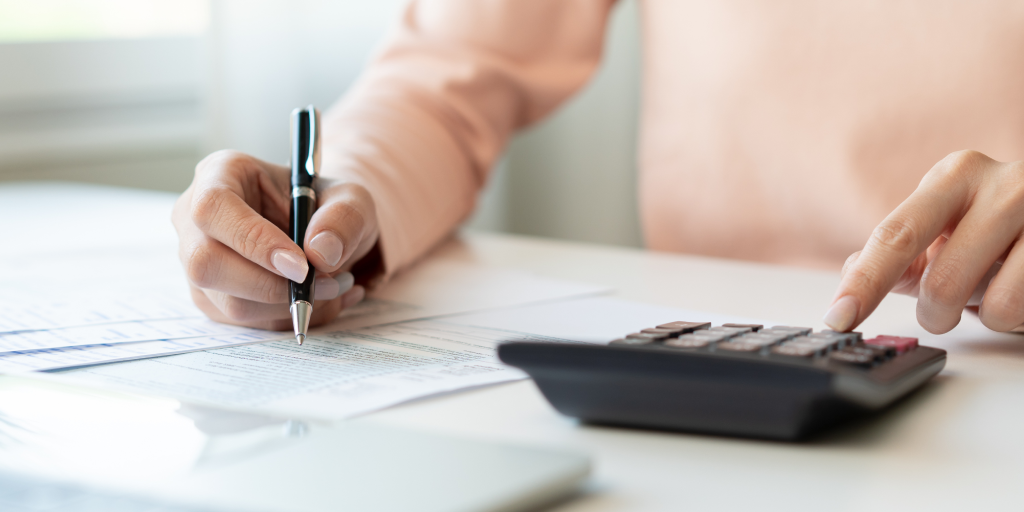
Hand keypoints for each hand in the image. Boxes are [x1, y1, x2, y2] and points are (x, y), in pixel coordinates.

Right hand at [171, 150, 378, 330]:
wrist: (320, 231)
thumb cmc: (325, 206)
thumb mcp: (350, 198)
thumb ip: (343, 218)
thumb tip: (321, 254)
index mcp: (220, 174)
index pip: (214, 208)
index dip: (254, 241)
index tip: (301, 265)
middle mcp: (195, 217)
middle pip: (207, 264)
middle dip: (273, 286)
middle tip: (327, 283)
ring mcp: (197, 261)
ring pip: (228, 302)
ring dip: (289, 306)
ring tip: (334, 287)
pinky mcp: (211, 296)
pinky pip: (245, 322)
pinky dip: (289, 318)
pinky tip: (319, 299)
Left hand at [825, 150, 1023, 333]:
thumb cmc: (996, 223)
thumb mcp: (945, 224)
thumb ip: (898, 252)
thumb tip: (851, 273)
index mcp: (955, 175)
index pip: (895, 236)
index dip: (864, 284)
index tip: (838, 318)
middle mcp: (1003, 185)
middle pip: (942, 281)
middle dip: (935, 314)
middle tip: (941, 311)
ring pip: (997, 305)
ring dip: (989, 314)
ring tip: (999, 286)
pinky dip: (1019, 314)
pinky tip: (1023, 284)